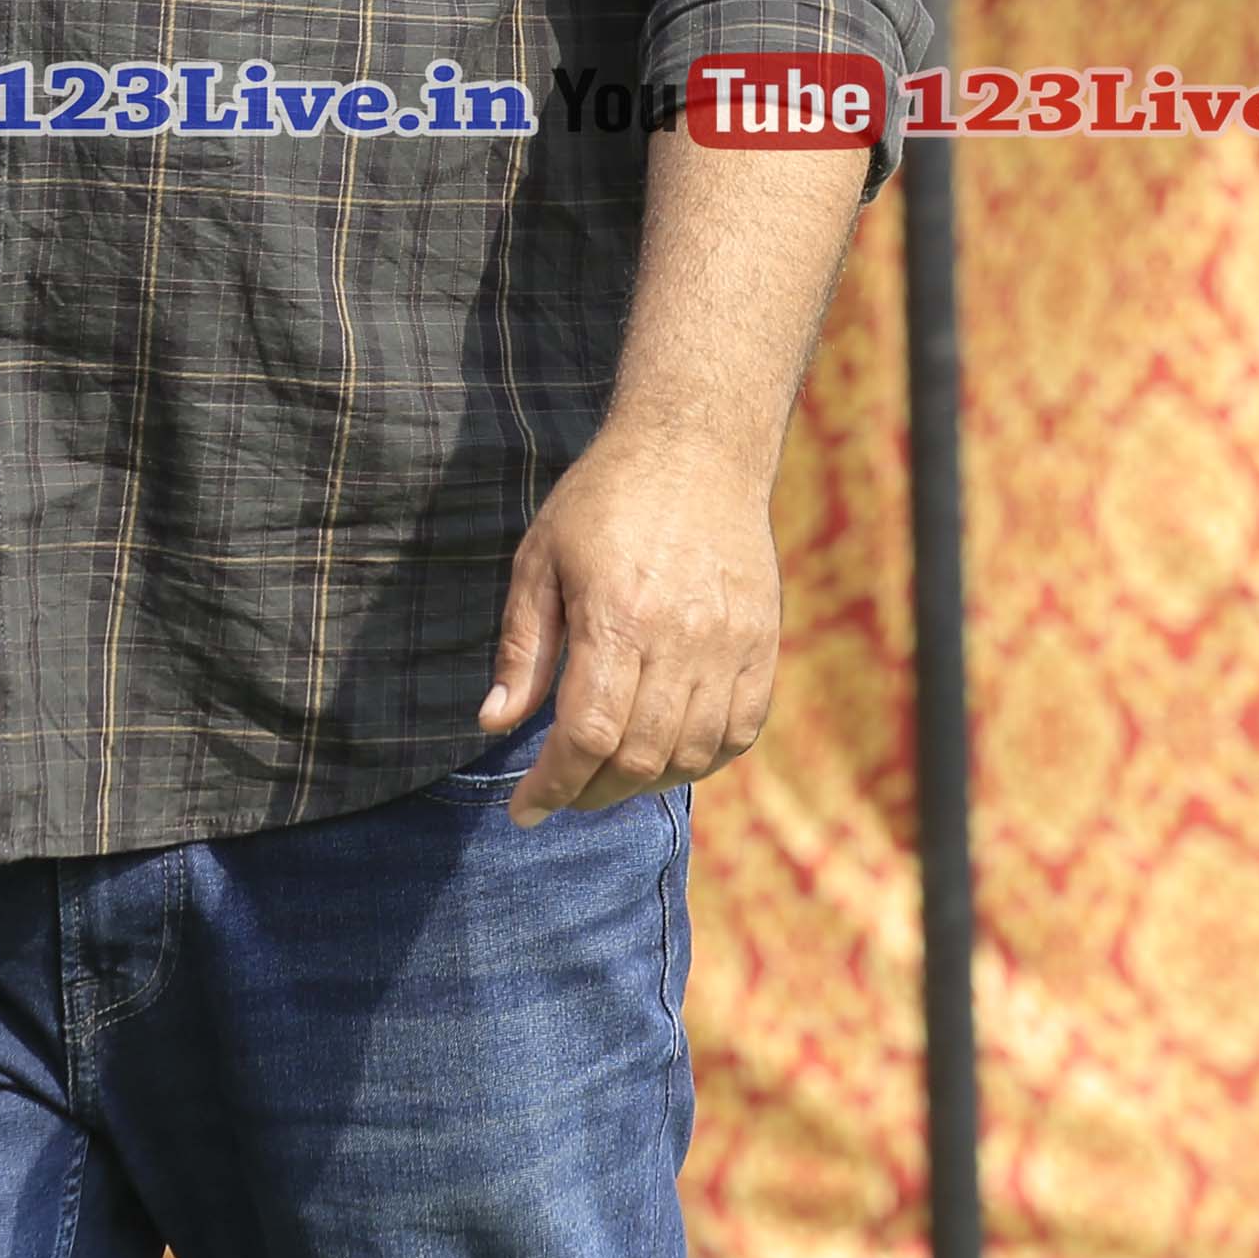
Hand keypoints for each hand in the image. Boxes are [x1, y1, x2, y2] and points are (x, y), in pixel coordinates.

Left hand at [480, 415, 784, 818]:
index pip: (588, 735)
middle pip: (640, 758)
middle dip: (591, 792)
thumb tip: (495, 723)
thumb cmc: (606, 500)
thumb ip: (523, 647)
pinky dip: (702, 760)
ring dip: (643, 783)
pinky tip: (668, 756)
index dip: (553, 786)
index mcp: (619, 616)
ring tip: (608, 775)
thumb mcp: (541, 559)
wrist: (698, 448)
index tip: (525, 809)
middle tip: (562, 791)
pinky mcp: (763, 643)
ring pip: (691, 754)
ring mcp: (732, 643)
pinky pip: (740, 732)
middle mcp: (682, 637)